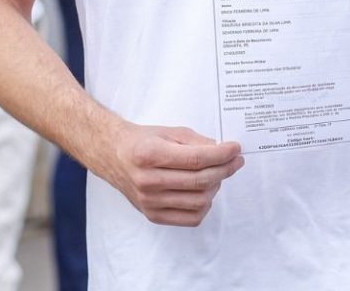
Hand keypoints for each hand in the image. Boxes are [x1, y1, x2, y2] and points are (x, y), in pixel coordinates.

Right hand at [96, 122, 243, 226]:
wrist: (114, 156)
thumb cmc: (142, 142)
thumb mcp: (168, 132)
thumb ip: (196, 141)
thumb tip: (222, 151)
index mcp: (150, 154)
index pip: (196, 159)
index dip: (221, 154)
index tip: (235, 149)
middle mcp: (147, 180)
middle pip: (200, 181)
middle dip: (224, 169)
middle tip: (234, 161)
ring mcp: (149, 201)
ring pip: (199, 201)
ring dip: (216, 187)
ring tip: (216, 175)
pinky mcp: (152, 215)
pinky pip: (190, 218)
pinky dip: (205, 206)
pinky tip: (205, 192)